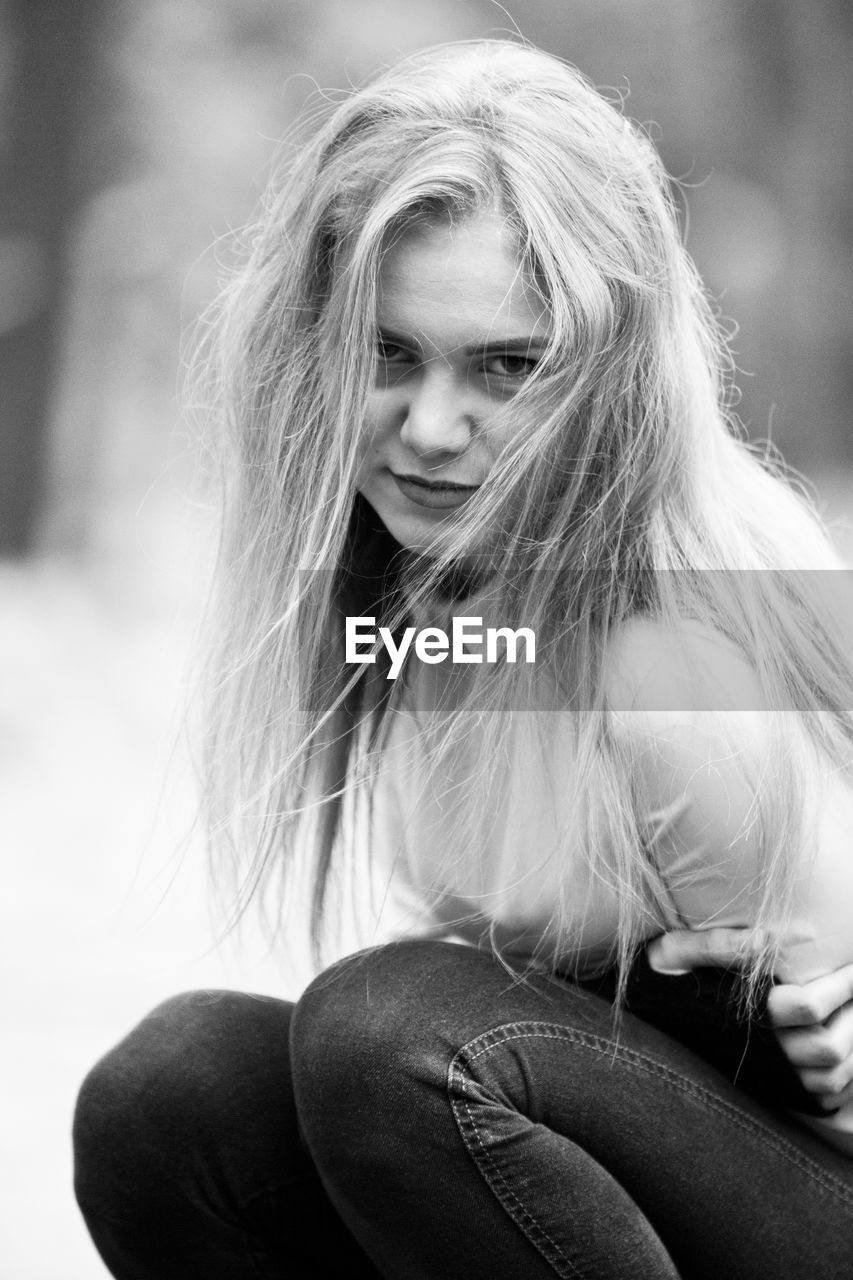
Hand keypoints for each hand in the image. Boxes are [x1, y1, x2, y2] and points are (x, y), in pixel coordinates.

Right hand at [647, 928, 852, 1110]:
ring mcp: (766, 1076)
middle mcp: (757, 1052)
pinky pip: (821, 1096)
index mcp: (740, 1015)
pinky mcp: (771, 1089)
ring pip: (830, 1076)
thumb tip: (775, 937)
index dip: (840, 983)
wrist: (640, 1021)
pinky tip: (845, 1046)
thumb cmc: (660, 978)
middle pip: (827, 1045)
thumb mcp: (677, 951)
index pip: (807, 1004)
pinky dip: (843, 1076)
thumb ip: (722, 944)